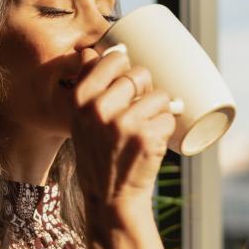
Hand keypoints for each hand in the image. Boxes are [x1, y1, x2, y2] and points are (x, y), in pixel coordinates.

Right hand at [70, 47, 175, 210]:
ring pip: (159, 95)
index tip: (126, 81)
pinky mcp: (146, 136)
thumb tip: (100, 50)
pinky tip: (152, 143)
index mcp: (80, 98)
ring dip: (159, 110)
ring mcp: (123, 122)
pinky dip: (167, 128)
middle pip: (139, 74)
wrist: (110, 198)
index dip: (125, 66)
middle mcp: (99, 108)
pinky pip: (169, 116)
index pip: (112, 58)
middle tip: (139, 112)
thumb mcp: (80, 120)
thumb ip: (88, 87)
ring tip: (145, 129)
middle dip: (145, 90)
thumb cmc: (98, 155)